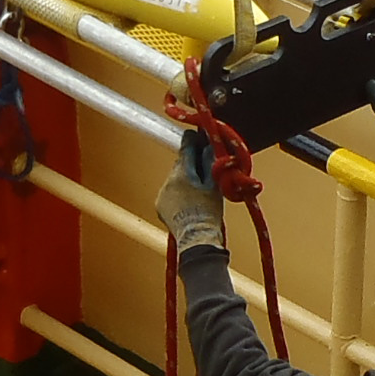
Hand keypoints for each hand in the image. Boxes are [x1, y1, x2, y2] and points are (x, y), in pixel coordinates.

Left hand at [152, 131, 226, 255]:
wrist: (196, 240)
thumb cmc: (208, 216)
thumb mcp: (214, 187)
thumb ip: (210, 164)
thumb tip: (209, 148)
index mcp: (181, 175)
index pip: (185, 149)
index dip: (192, 141)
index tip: (195, 134)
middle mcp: (167, 182)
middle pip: (180, 165)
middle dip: (191, 164)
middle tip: (205, 167)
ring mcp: (162, 195)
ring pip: (175, 179)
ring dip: (185, 180)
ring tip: (199, 190)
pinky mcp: (160, 206)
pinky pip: (170, 192)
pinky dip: (179, 193)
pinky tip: (190, 201)